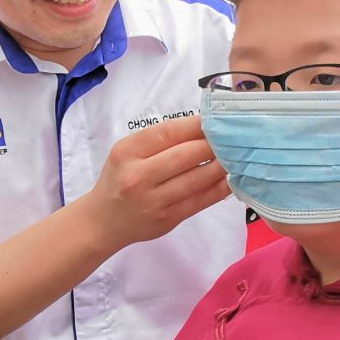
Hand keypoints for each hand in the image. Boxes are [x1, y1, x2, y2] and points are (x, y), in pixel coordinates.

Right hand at [80, 115, 229, 252]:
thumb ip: (159, 141)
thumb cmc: (120, 179)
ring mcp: (153, 200)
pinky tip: (231, 179)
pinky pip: (199, 201)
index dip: (196, 125)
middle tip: (233, 137)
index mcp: (127, 152)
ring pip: (195, 179)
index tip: (216, 119)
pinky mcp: (167, 219)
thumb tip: (202, 127)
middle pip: (185, 155)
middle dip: (213, 144)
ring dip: (220, 165)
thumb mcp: (128, 153)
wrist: (103, 221)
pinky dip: (218, 189)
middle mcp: (138, 176)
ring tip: (236, 155)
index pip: (168, 132)